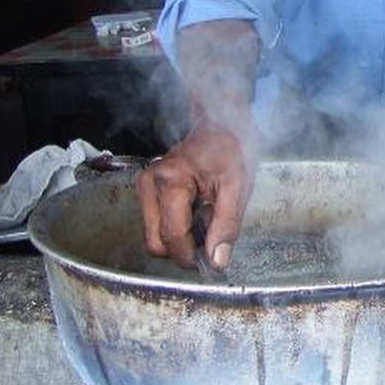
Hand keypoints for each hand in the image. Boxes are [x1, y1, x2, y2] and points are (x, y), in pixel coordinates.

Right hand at [136, 120, 257, 269]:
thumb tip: (216, 261)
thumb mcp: (238, 186)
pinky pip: (156, 224)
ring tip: (204, 218)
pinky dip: (175, 227)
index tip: (213, 259)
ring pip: (154, 236)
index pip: (171, 237)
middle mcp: (150, 183)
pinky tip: (195, 212)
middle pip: (155, 242)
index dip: (192, 256)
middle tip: (210, 237)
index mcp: (171, 180)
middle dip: (183, 248)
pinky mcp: (148, 189)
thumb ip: (227, 225)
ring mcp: (146, 186)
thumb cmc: (230, 148)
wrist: (222, 123)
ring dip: (179, 238)